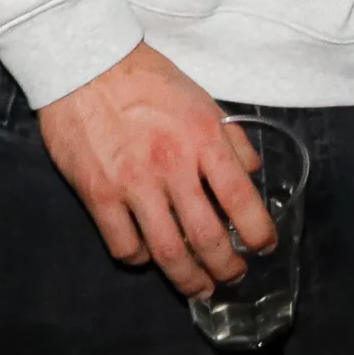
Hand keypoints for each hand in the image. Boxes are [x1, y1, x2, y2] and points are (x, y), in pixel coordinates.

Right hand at [37, 42, 273, 298]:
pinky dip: (139, 259)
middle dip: (225, 266)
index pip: (240, 197)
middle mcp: (173, 166)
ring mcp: (133, 184)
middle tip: (233, 277)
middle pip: (206, 235)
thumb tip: (253, 173)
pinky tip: (148, 258)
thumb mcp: (203, 101)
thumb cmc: (150, 82)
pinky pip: (123, 244)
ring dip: (186, 277)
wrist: (89, 66)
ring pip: (166, 250)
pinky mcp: (97, 195)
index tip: (265, 247)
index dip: (258, 230)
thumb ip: (231, 139)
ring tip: (199, 287)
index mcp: (204, 139)